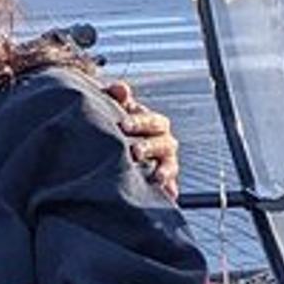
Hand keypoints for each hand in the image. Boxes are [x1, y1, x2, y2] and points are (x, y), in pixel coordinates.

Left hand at [104, 79, 180, 199]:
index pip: (152, 121)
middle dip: (149, 147)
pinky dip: (168, 191)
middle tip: (135, 151)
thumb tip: (120, 88)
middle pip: (163, 143)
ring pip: (170, 166)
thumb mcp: (116, 109)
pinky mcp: (164, 183)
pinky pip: (170, 187)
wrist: (114, 151)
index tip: (124, 125)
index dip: (140, 122)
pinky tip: (166, 195)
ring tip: (156, 177)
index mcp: (153, 123)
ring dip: (164, 171)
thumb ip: (117, 96)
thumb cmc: (117, 125)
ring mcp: (165, 163)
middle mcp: (163, 142)